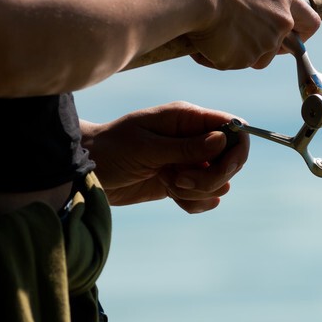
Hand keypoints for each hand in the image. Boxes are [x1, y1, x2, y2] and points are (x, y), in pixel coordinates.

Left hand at [82, 101, 249, 212]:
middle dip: (213, 177)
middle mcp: (192, 138)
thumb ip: (186, 147)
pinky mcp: (180, 183)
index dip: (236, 149)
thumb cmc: (110, 150)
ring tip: (169, 184)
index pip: (232, 127)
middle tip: (181, 181)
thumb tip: (223, 139)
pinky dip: (193, 203)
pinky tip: (173, 198)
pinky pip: (203, 197)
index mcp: (187, 118)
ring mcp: (188, 161)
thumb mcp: (146, 148)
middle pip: (230, 158)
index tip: (221, 169)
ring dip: (199, 191)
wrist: (85, 171)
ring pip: (218, 181)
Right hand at [180, 0, 320, 69]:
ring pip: (253, 58)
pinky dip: (214, 56)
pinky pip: (228, 63)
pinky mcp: (242, 60)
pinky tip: (201, 38)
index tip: (288, 36)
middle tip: (234, 33)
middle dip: (259, 45)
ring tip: (212, 30)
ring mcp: (264, 44)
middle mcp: (281, 23)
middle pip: (278, 47)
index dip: (300, 33)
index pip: (310, 23)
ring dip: (236, 51)